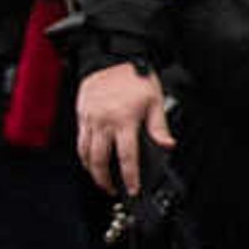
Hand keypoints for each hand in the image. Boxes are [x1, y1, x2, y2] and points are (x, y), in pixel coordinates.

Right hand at [75, 63, 172, 197]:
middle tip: (112, 190)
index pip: (127, 156)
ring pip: (86, 153)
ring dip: (92, 170)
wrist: (111, 58)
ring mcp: (90, 119)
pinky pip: (80, 141)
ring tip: (101, 180)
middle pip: (100, 160)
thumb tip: (168, 146)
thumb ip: (159, 127)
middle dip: (104, 179)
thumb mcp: (155, 100)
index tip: (131, 189)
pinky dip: (84, 155)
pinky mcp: (82, 115)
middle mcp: (104, 122)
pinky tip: (90, 161)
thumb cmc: (136, 78)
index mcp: (125, 120)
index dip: (129, 176)